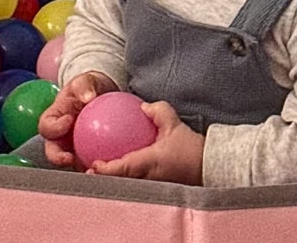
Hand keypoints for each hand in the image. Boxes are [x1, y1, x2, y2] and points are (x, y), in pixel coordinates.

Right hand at [37, 71, 116, 169]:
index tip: (68, 120)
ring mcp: (71, 147)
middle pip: (52, 151)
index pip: (46, 127)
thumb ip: (84, 86)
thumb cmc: (88, 87)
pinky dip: (96, 165)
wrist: (100, 94)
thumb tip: (88, 97)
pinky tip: (109, 164)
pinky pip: (89, 162)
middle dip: (58, 158)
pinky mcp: (86, 154)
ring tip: (90, 167)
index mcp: (53, 119)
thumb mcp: (84, 81)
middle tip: (70, 158)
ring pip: (71, 161)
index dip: (53, 128)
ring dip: (78, 166)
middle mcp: (58, 137)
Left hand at [88, 100, 204, 184]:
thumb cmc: (191, 148)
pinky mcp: (156, 189)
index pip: (123, 168)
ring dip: (113, 181)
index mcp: (149, 162)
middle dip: (102, 180)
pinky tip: (120, 172)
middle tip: (88, 172)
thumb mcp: (174, 124)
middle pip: (119, 182)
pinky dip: (125, 179)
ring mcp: (151, 187)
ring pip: (126, 185)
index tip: (93, 165)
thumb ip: (158, 111)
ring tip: (98, 174)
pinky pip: (136, 184)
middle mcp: (148, 178)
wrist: (208, 166)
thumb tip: (142, 106)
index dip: (105, 169)